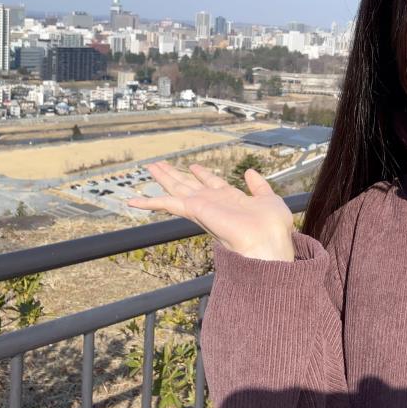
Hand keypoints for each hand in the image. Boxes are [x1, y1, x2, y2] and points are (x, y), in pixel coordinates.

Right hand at [126, 161, 295, 260]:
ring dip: (163, 178)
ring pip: (176, 189)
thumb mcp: (267, 198)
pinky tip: (133, 200)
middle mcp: (213, 202)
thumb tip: (249, 172)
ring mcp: (203, 207)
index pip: (212, 183)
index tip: (193, 166)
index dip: (202, 174)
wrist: (268, 242)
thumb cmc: (272, 227)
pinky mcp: (194, 211)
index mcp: (230, 199)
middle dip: (175, 174)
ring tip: (149, 166)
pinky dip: (150, 202)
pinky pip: (168, 204)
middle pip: (189, 184)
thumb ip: (258, 186)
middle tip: (159, 164)